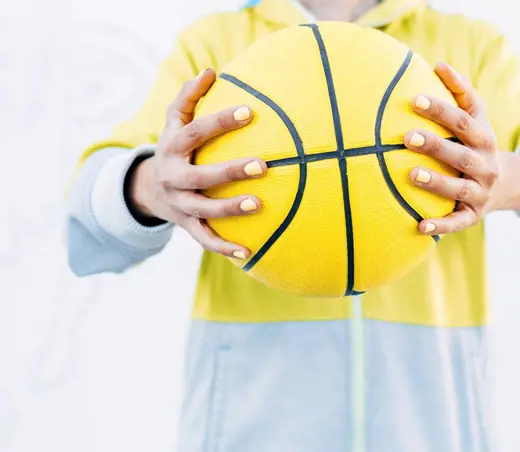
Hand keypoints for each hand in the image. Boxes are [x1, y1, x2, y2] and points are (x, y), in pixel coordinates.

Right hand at [129, 68, 266, 258]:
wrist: (150, 189)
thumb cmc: (174, 147)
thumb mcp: (174, 122)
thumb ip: (190, 96)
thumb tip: (211, 71)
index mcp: (172, 147)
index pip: (195, 132)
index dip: (220, 122)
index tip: (249, 111)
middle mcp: (174, 177)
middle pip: (201, 175)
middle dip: (230, 171)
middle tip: (263, 165)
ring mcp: (180, 204)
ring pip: (204, 210)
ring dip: (230, 209)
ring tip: (259, 205)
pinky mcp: (187, 225)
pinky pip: (205, 239)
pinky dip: (223, 248)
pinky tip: (248, 253)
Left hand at [404, 62, 501, 234]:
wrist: (506, 184)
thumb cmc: (477, 143)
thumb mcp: (478, 118)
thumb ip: (461, 91)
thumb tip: (438, 64)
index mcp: (484, 138)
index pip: (463, 121)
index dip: (440, 110)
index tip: (415, 100)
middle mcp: (485, 165)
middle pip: (462, 154)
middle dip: (436, 145)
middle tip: (407, 136)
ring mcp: (480, 192)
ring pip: (459, 188)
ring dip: (437, 182)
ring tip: (412, 174)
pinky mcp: (473, 215)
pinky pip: (457, 222)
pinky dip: (440, 226)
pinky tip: (419, 226)